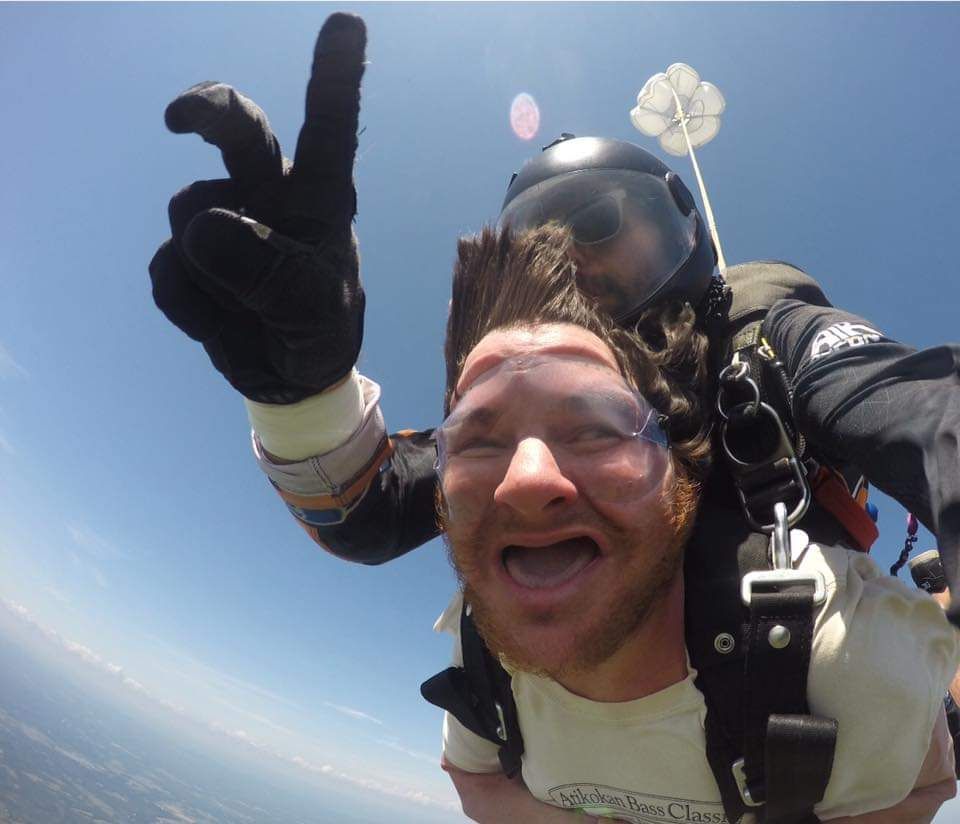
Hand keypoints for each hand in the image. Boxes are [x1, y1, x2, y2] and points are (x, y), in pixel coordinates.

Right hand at [149, 13, 366, 403]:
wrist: (290, 375)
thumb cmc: (320, 329)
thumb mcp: (314, 311)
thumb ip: (268, 272)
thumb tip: (201, 226)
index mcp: (321, 197)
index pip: (330, 131)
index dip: (334, 78)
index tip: (346, 24)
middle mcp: (269, 195)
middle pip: (240, 130)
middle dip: (208, 110)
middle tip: (178, 117)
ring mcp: (223, 220)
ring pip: (190, 218)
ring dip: (211, 271)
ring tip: (250, 309)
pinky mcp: (187, 256)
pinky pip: (168, 271)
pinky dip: (191, 306)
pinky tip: (221, 320)